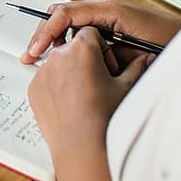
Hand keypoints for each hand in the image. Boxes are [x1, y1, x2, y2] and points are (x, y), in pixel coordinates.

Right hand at [20, 0, 180, 64]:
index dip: (45, 32)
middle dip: (44, 34)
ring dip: (56, 40)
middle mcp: (105, 7)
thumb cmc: (173, 43)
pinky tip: (67, 58)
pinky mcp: (111, 23)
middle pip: (61, 14)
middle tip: (31, 56)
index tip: (35, 50)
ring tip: (45, 60)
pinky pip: (82, 29)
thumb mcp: (135, 52)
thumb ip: (107, 52)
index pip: (64, 13)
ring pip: (69, 22)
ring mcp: (107, 13)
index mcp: (108, 9)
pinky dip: (70, 42)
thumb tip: (81, 57)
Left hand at [28, 26, 152, 156]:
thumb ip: (137, 67)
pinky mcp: (34, 89)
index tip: (107, 67)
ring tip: (84, 97)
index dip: (102, 49)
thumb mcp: (126, 88)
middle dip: (85, 60)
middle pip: (73, 48)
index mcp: (82, 48)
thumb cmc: (104, 117)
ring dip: (70, 73)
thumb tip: (146, 58)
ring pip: (59, 64)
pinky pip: (47, 81)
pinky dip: (56, 88)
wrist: (82, 146)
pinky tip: (71, 105)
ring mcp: (43, 73)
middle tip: (98, 83)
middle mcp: (58, 56)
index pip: (91, 33)